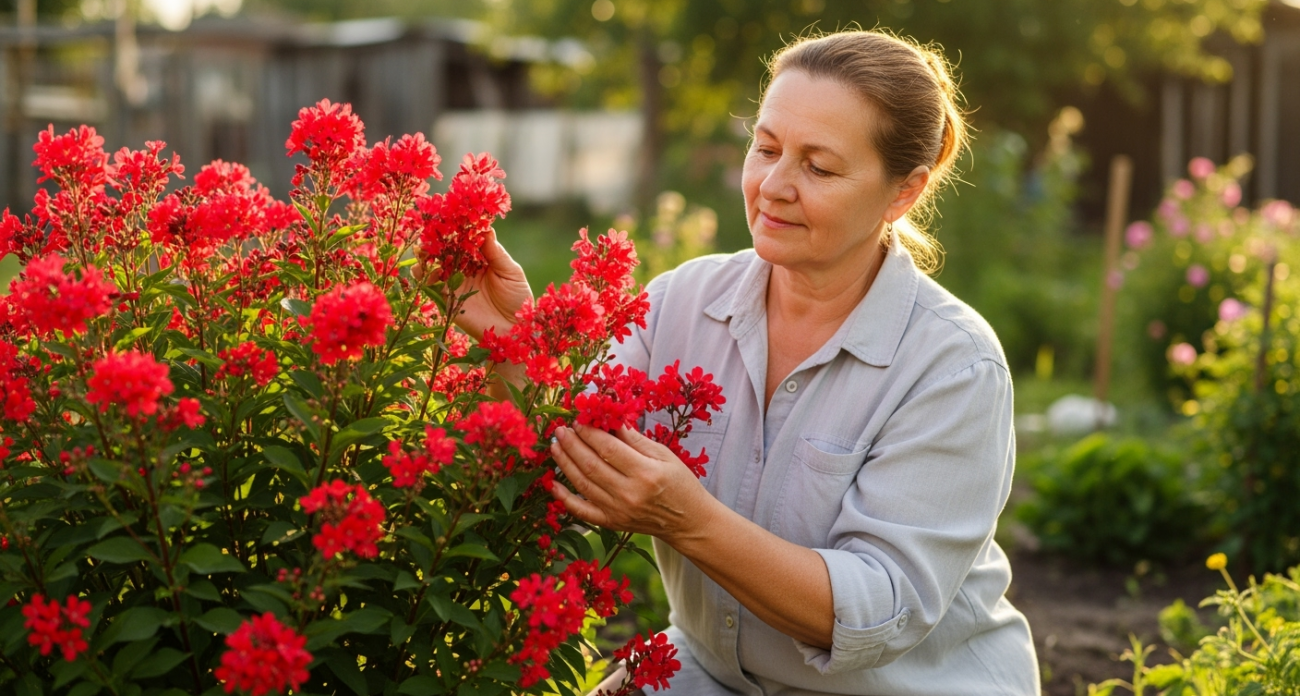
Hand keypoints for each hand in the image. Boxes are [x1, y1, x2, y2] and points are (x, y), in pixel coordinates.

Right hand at [414, 228, 531, 340]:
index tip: (452, 215)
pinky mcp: (448, 298)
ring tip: (424, 248)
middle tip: (431, 229)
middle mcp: (466, 268)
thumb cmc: (519, 300)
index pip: (468, 239)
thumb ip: (496, 253)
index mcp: (483, 258)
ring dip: (428, 255)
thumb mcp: (511, 272)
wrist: (513, 331)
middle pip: (449, 249)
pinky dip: (425, 274)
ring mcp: (456, 282)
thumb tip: (486, 228)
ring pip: (437, 264)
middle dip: (439, 239)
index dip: (460, 228)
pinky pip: (432, 284)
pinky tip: (425, 268)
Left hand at [548, 424, 716, 543]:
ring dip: (565, 464)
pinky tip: (552, 483)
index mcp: (645, 473)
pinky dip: (565, 498)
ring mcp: (618, 511)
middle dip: (572, 445)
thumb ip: (635, 440)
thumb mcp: (664, 455)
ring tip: (555, 446)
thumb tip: (610, 420)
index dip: (590, 433)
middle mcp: (629, 493)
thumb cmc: (680, 484)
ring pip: (583, 484)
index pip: (609, 449)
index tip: (579, 420)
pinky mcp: (612, 523)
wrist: (688, 522)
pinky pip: (583, 511)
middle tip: (560, 430)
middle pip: (592, 465)